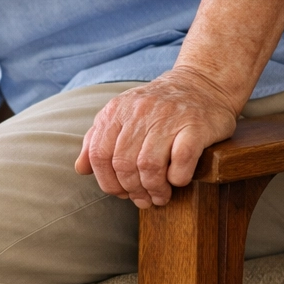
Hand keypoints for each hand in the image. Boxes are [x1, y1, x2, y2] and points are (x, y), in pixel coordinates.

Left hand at [75, 68, 239, 207]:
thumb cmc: (159, 107)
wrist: (203, 83)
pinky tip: (177, 181)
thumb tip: (80, 169)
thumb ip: (98, 139)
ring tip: (159, 196)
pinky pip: (181, 159)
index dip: (108, 182)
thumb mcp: (122, 115)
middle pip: (123, 164)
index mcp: (117, 110)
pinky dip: (177, 177)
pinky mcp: (195, 125)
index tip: (121, 193)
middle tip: (143, 199)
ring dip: (154, 189)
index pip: (99, 155)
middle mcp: (139, 111)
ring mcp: (168, 117)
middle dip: (132, 189)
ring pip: (149, 165)